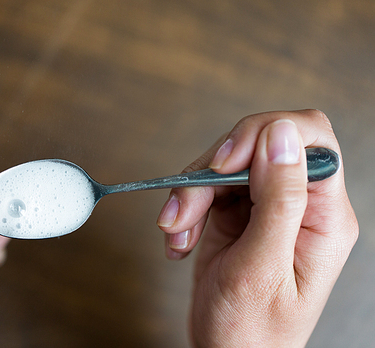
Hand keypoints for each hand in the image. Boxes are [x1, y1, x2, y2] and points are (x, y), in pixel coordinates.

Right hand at [157, 110, 357, 346]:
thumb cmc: (251, 331)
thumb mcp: (262, 268)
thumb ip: (279, 199)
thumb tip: (281, 134)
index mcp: (324, 216)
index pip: (311, 139)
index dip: (265, 135)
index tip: (226, 164)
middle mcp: (298, 203)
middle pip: (258, 144)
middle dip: (215, 170)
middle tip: (187, 206)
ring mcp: (265, 206)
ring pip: (226, 164)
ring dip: (192, 193)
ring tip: (177, 231)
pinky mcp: (237, 212)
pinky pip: (207, 187)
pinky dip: (185, 208)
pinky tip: (180, 240)